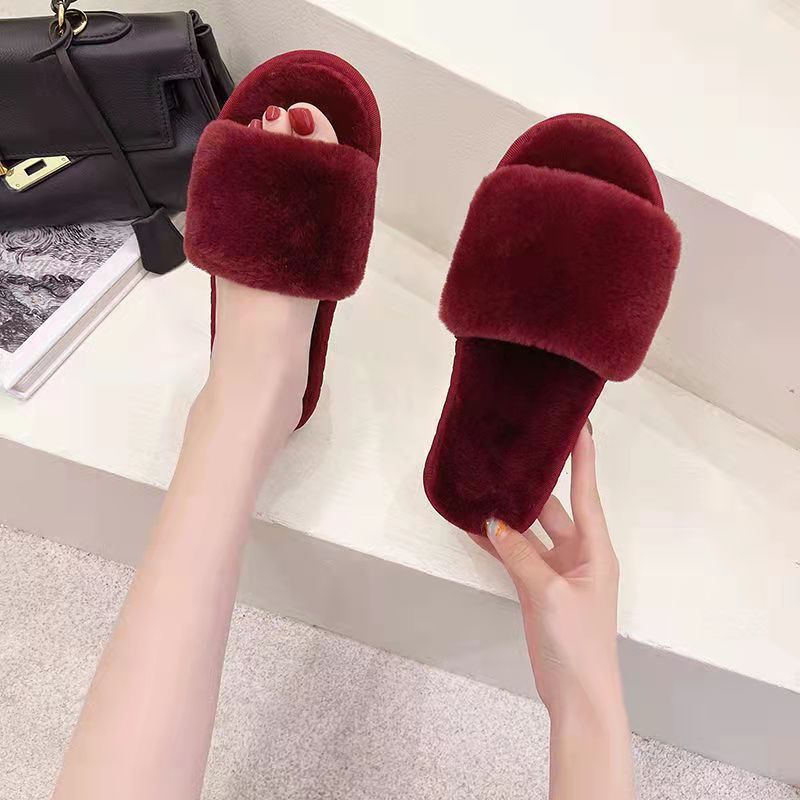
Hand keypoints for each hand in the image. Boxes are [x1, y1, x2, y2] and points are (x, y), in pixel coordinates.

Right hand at [471, 424, 622, 720]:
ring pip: (530, 531)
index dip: (584, 458)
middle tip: (513, 452)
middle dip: (534, 483)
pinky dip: (497, 543)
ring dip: (510, 513)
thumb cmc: (578, 642)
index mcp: (595, 549)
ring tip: (485, 484)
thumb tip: (493, 522)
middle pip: (553, 508)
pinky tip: (473, 527)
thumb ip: (520, 556)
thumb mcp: (549, 594)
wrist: (577, 694)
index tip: (580, 425)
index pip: (587, 493)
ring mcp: (555, 571)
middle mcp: (578, 553)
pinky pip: (515, 555)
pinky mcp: (537, 587)